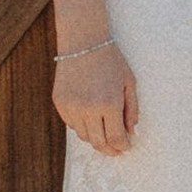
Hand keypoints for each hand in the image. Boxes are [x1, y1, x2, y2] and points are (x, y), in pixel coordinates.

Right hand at [51, 38, 137, 154]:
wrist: (83, 41)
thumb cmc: (110, 60)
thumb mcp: (128, 83)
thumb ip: (131, 110)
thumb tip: (130, 132)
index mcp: (109, 103)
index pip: (116, 138)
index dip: (123, 147)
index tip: (126, 147)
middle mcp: (88, 109)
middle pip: (98, 143)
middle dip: (110, 150)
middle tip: (116, 150)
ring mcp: (71, 107)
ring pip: (83, 136)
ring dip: (95, 137)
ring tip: (104, 131)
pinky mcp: (59, 103)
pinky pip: (72, 124)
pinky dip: (82, 125)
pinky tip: (89, 116)